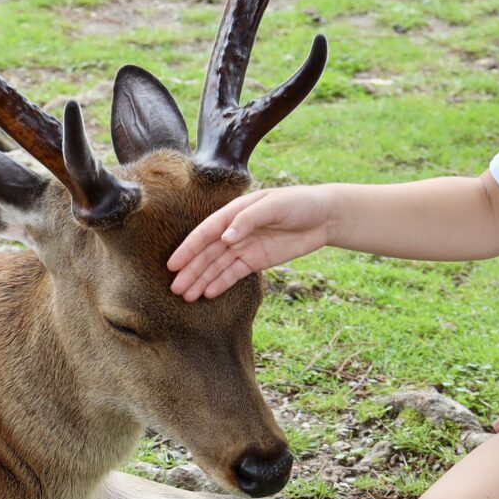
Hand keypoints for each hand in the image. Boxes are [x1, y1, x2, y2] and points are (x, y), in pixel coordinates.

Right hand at [167, 185, 336, 300]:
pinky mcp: (256, 260)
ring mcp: (245, 247)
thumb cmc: (299, 202)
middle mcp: (235, 231)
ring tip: (186, 296)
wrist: (325, 215)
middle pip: (207, 253)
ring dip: (201, 280)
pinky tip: (207, 293)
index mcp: (234, 213)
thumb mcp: (274, 205)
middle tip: (175, 288)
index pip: (206, 233)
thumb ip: (248, 219)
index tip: (173, 265)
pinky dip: (220, 283)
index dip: (188, 249)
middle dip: (191, 270)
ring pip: (217, 266)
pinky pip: (234, 274)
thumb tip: (226, 236)